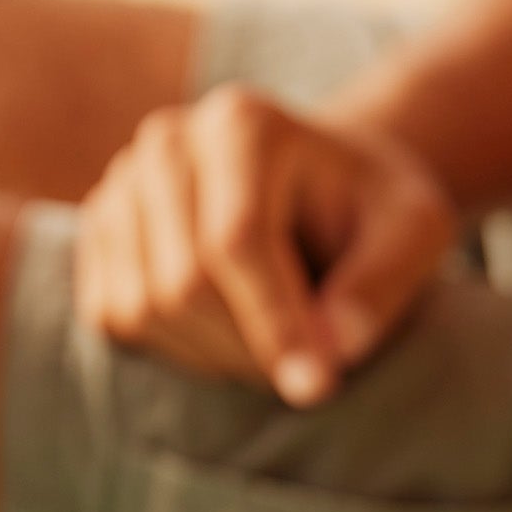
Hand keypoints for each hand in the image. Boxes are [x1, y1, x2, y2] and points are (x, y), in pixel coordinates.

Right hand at [75, 87, 458, 406]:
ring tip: (265, 348)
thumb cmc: (367, 212)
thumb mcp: (414, 231)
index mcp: (243, 124)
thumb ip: (382, 284)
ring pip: (141, 308)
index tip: (317, 388)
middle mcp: (169, 142)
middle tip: (300, 372)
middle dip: (244, 348)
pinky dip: (166, 349)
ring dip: (208, 356)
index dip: (274, 324)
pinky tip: (219, 334)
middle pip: (182, 282)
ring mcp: (121, 186)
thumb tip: (331, 350)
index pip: (236, 240)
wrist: (312, 189)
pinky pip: (111, 319)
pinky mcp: (97, 233)